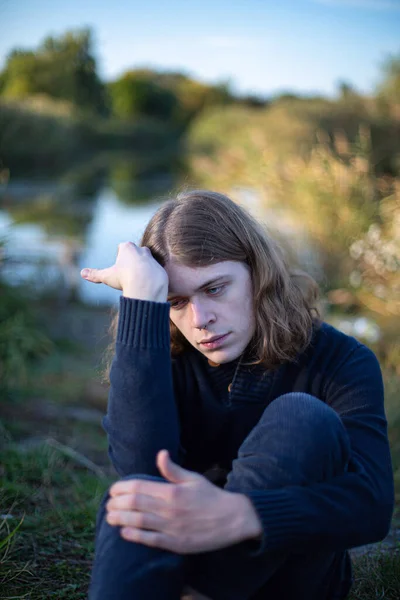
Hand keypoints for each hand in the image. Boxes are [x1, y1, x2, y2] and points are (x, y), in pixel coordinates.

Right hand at [80, 242, 167, 301]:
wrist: (146, 285)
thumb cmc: (125, 278)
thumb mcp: (107, 276)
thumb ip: (95, 274)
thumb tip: (82, 273)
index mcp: (127, 247)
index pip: (122, 248)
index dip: (119, 257)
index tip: (119, 267)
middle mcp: (141, 250)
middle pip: (135, 252)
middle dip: (131, 261)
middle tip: (128, 274)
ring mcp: (152, 258)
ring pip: (146, 262)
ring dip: (142, 270)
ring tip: (137, 281)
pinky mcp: (160, 268)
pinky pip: (155, 272)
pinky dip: (151, 278)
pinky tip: (147, 286)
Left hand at [105, 450, 262, 553]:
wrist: (233, 520)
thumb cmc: (211, 497)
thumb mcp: (193, 478)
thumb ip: (173, 469)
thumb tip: (160, 454)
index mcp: (172, 491)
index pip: (138, 487)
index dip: (121, 488)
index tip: (114, 489)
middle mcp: (169, 509)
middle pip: (134, 505)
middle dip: (116, 503)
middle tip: (108, 503)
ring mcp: (172, 528)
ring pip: (138, 522)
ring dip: (120, 519)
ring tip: (110, 517)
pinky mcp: (175, 544)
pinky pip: (150, 540)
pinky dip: (134, 536)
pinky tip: (124, 531)